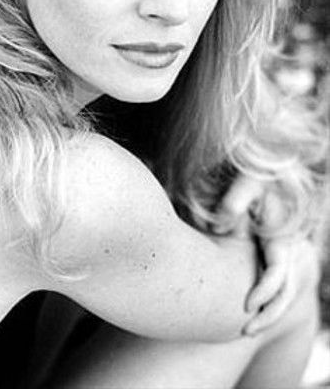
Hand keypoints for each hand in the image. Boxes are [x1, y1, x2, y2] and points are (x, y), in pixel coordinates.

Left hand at [213, 175, 303, 334]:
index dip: (265, 291)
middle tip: (245, 331)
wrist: (266, 179)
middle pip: (286, 293)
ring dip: (268, 315)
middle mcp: (287, 251)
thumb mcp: (248, 183)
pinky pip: (275, 289)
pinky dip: (264, 304)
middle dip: (268, 316)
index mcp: (282, 237)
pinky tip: (244, 315)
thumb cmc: (255, 180)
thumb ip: (236, 197)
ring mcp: (283, 258)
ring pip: (283, 296)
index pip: (279, 273)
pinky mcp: (273, 260)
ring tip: (245, 331)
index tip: (247, 306)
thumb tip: (222, 220)